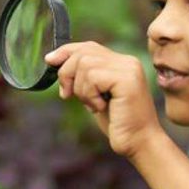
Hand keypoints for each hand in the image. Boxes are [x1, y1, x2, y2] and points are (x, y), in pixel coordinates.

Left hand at [44, 42, 160, 157]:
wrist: (138, 142)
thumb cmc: (117, 124)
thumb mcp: (94, 96)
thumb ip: (83, 78)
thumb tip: (55, 61)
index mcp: (121, 63)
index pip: (88, 47)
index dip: (66, 52)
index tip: (49, 60)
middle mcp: (127, 61)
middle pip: (83, 52)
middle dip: (67, 74)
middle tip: (67, 95)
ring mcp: (128, 69)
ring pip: (85, 64)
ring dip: (81, 89)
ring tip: (93, 105)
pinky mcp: (127, 80)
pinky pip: (93, 77)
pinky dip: (89, 95)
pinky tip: (101, 107)